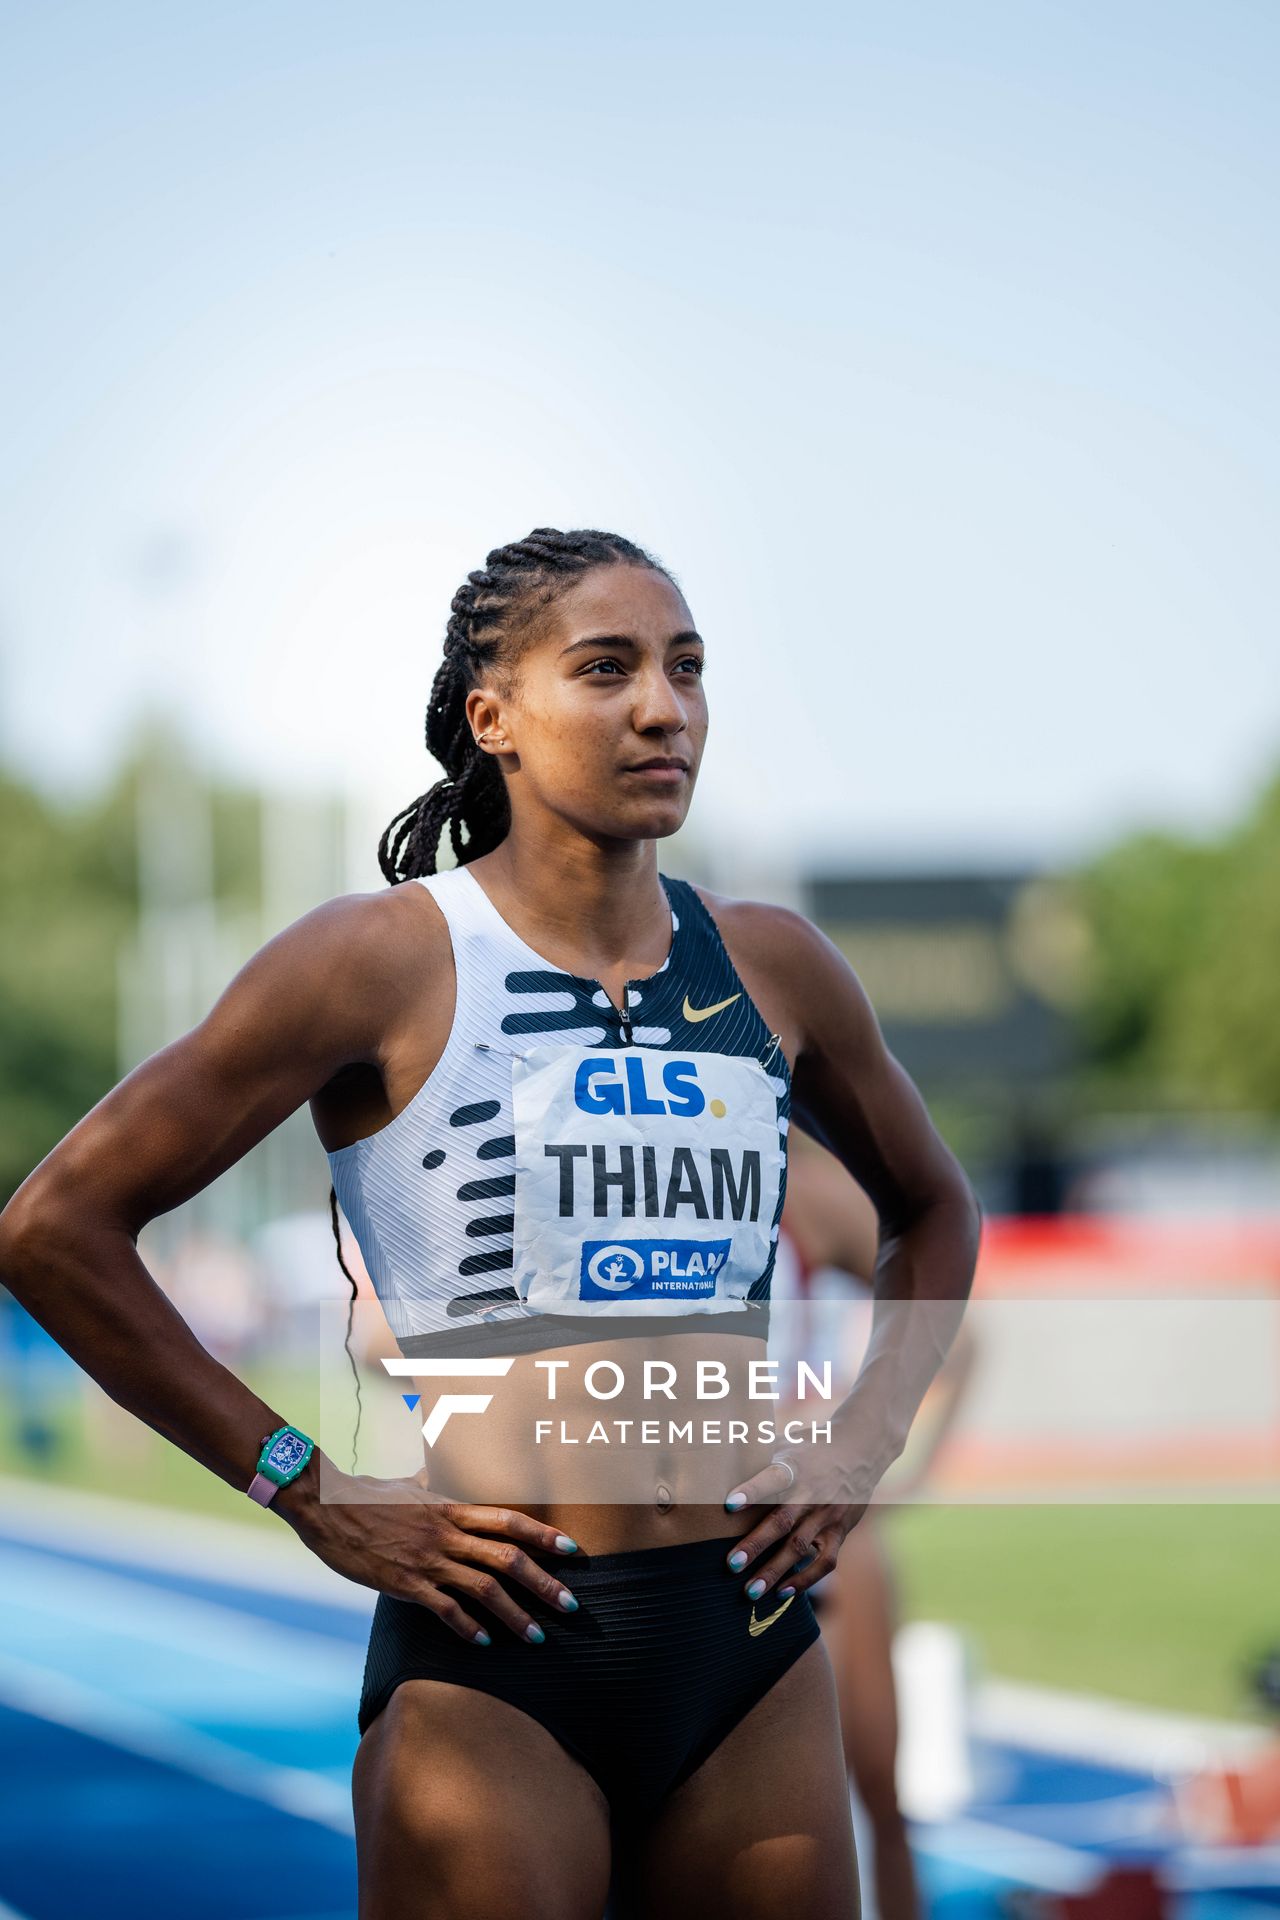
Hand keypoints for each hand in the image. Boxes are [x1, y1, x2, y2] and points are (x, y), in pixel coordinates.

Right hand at [279, 1456, 582, 1645]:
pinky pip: (445, 1610)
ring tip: (538, 1637)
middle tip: (571, 1605)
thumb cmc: (365, 1495)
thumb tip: (430, 1479)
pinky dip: (468, 1629)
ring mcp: (428, 1560)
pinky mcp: (405, 1585)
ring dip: (516, 1615)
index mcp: (451, 1509)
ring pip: (484, 1589)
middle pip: (508, 1558)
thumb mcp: (406, 1486)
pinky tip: (485, 1644)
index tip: (572, 1550)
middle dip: (544, 1583)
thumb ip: (427, 1488)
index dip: (544, 1534)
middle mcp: (447, 1534)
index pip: (509, 1520)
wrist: (326, 1506)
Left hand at [721, 1445, 867, 1602]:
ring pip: (800, 1546)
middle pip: (782, 1520)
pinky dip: (805, 1580)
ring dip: (775, 1570)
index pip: (772, 1477)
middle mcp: (811, 1492)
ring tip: (751, 1591)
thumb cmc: (810, 1447)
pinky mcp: (840, 1531)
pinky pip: (825, 1561)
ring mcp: (827, 1514)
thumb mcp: (786, 1443)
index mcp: (795, 1467)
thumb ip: (758, 1456)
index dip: (751, 1490)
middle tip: (731, 1565)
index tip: (728, 1504)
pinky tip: (781, 1593)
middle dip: (756, 1544)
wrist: (861, 1449)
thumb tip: (717, 1459)